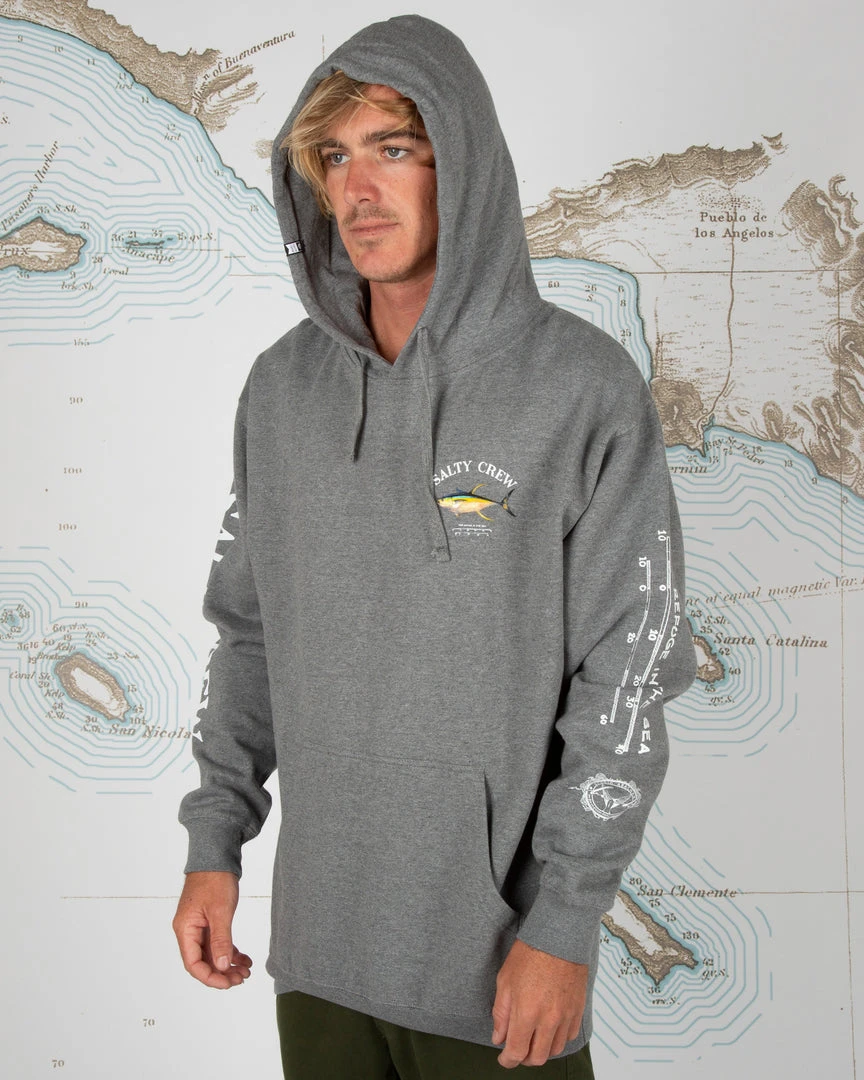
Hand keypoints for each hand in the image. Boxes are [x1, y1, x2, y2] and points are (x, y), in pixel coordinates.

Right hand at [172, 870, 251, 988]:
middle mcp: (189, 931)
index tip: (228, 983)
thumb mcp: (220, 911)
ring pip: (212, 954)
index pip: (193, 964)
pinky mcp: (209, 921)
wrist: (217, 856)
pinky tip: (244, 959)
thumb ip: (221, 940)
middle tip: (241, 978)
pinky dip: (230, 952)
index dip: (210, 977)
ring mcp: (199, 927)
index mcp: (185, 930)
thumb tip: (221, 967)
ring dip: (227, 964)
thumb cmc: (214, 880)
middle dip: (222, 973)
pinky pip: (218, 943)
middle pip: (203, 962)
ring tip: (246, 971)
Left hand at [491, 939, 586, 1067]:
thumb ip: (501, 1013)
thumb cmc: (529, 954)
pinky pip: (569, 1036)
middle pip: (537, 1057)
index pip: (517, 1052)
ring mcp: (566, 1016)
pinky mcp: (578, 1010)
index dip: (508, 1060)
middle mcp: (548, 1019)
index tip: (504, 1058)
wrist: (559, 936)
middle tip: (517, 1049)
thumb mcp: (505, 980)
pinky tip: (549, 1028)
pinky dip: (558, 1038)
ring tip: (532, 1038)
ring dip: (541, 1049)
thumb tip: (499, 1037)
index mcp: (527, 1012)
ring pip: (554, 1050)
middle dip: (524, 1058)